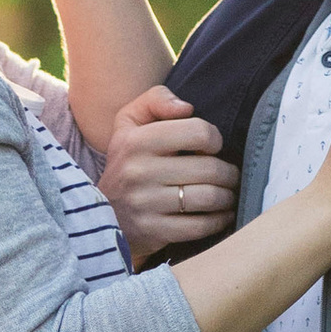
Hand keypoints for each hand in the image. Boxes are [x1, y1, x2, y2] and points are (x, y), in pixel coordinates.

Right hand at [99, 83, 238, 261]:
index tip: (212, 147)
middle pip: (209, 168)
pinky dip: (218, 220)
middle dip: (228, 173)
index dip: (214, 138)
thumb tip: (186, 108)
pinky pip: (200, 226)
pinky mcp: (152, 231)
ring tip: (227, 194)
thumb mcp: (129, 122)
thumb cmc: (127, 162)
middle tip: (230, 175)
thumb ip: (156, 100)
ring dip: (227, 197)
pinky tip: (220, 215)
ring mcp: (145, 204)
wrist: (100, 213)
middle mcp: (138, 172)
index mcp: (136, 141)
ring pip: (209, 198)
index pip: (198, 132)